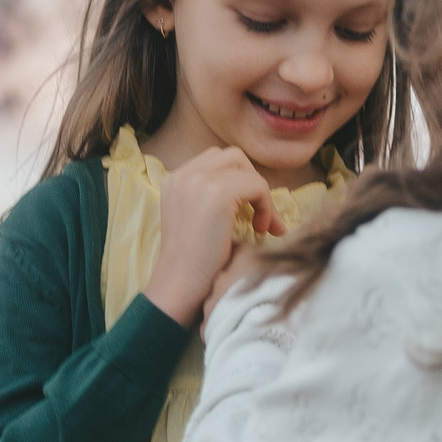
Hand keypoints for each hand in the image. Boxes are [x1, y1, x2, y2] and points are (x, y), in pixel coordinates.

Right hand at [142, 146, 281, 327]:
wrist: (180, 284)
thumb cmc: (192, 263)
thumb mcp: (195, 219)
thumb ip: (210, 198)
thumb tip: (251, 191)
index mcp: (174, 179)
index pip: (215, 160)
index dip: (238, 181)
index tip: (249, 213)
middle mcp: (183, 174)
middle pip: (231, 156)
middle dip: (251, 181)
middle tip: (259, 214)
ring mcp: (199, 181)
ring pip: (245, 167)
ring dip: (260, 192)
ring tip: (263, 223)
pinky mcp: (218, 193)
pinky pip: (256, 184)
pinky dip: (266, 204)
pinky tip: (262, 229)